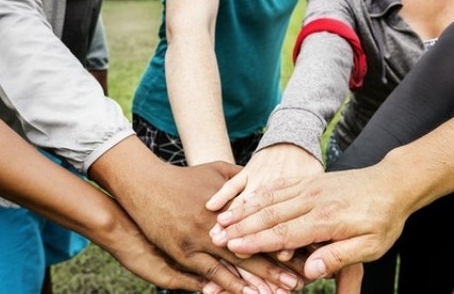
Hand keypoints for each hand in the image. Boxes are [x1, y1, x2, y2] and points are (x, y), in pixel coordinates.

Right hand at [90, 138, 304, 292]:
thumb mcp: (216, 170)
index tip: (307, 251)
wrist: (145, 184)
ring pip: (237, 264)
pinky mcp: (184, 252)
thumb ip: (242, 178)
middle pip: (256, 247)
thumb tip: (264, 180)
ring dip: (259, 281)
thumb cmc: (184, 177)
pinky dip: (231, 285)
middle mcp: (219, 222)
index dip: (285, 239)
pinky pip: (212, 274)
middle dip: (279, 266)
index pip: (265, 224)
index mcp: (232, 203)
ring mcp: (201, 238)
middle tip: (300, 281)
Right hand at [211, 166, 409, 279]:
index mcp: (327, 219)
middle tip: (216, 235)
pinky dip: (257, 194)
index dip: (257, 241)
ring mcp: (309, 188)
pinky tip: (242, 200)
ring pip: (269, 199)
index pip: (285, 233)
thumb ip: (339, 258)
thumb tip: (310, 273)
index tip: (234, 247)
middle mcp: (313, 200)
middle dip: (240, 226)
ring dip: (243, 209)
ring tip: (220, 219)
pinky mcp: (309, 181)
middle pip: (270, 214)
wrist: (393, 183)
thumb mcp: (370, 246)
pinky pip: (278, 187)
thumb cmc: (383, 219)